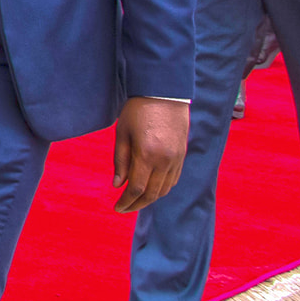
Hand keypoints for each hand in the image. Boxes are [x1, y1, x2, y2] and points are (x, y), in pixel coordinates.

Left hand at [111, 97, 188, 213]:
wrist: (164, 92)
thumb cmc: (138, 110)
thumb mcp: (122, 133)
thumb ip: (120, 161)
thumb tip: (118, 185)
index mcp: (147, 154)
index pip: (137, 188)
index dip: (126, 201)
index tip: (117, 208)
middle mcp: (165, 160)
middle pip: (152, 193)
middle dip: (137, 204)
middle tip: (124, 208)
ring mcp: (177, 158)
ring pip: (165, 188)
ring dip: (150, 198)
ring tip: (135, 201)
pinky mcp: (182, 154)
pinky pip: (173, 179)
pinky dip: (162, 188)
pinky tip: (151, 188)